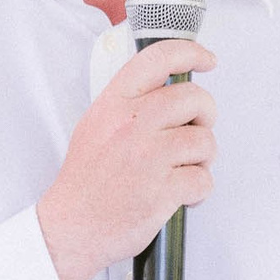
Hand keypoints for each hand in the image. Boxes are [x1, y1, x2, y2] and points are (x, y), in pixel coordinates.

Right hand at [36, 39, 217, 279]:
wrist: (71, 228)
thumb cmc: (86, 181)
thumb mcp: (96, 125)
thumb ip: (130, 103)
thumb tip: (170, 89)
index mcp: (113, 104)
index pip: (157, 59)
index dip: (190, 52)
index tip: (207, 60)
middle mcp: (131, 125)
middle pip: (193, 98)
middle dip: (205, 114)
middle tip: (196, 131)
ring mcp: (147, 158)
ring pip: (204, 141)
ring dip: (202, 158)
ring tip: (182, 170)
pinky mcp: (162, 191)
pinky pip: (203, 179)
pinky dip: (198, 190)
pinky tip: (180, 195)